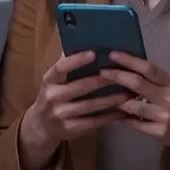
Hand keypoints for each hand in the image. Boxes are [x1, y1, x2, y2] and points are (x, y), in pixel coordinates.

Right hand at [18, 52, 126, 169]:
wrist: (41, 126)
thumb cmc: (54, 94)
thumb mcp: (54, 79)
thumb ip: (67, 63)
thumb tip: (82, 40)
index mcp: (49, 80)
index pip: (61, 68)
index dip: (77, 60)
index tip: (94, 53)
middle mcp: (53, 97)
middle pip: (79, 87)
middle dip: (102, 80)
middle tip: (121, 73)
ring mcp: (61, 114)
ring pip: (90, 106)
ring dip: (111, 99)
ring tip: (128, 93)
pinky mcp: (71, 129)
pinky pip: (93, 122)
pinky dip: (109, 116)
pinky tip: (122, 111)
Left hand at [100, 52, 169, 169]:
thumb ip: (157, 82)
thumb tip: (129, 70)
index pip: (149, 69)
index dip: (129, 60)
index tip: (113, 54)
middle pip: (138, 84)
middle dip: (117, 76)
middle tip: (102, 72)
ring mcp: (164, 117)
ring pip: (132, 106)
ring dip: (117, 101)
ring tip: (106, 95)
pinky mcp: (160, 133)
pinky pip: (135, 124)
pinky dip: (123, 119)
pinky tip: (116, 115)